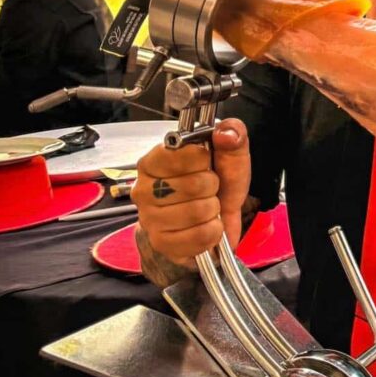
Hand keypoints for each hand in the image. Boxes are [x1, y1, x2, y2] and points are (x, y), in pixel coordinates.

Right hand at [131, 118, 249, 266]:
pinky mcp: (161, 243)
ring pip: (197, 212)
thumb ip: (232, 136)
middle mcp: (143, 189)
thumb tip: (226, 133)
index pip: (179, 151)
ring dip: (213, 210)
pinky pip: (200, 236)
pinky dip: (213, 231)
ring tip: (207, 207)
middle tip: (208, 189)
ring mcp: (149, 218)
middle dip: (212, 187)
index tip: (204, 163)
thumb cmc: (215, 185)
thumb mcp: (230, 157)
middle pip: (193, 184)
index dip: (202, 158)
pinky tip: (206, 225)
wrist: (211, 219)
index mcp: (153, 161)